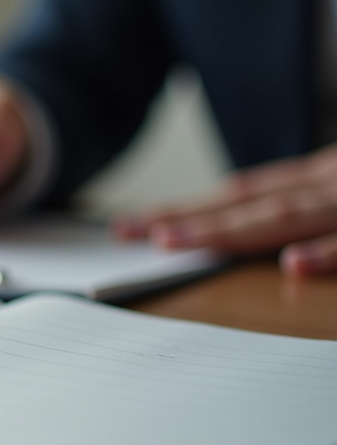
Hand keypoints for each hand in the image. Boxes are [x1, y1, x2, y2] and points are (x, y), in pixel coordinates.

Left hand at [114, 145, 336, 275]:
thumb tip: (252, 228)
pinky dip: (326, 252)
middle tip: (128, 233)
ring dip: (228, 230)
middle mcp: (326, 183)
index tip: (134, 226)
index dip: (185, 210)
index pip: (238, 195)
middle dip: (184, 219)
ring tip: (171, 241)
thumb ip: (306, 207)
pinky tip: (293, 265)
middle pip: (245, 203)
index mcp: (316, 179)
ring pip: (287, 215)